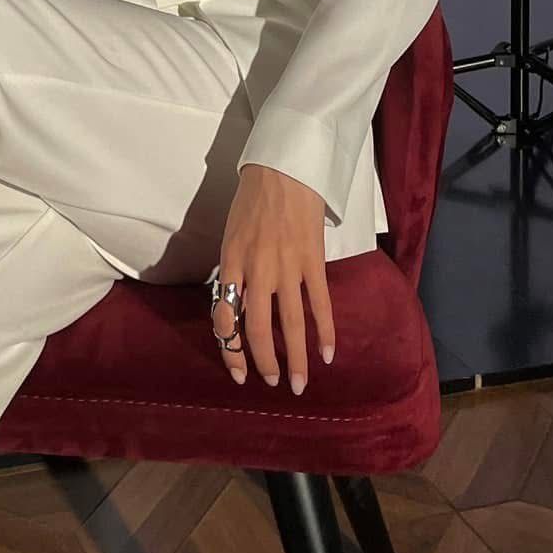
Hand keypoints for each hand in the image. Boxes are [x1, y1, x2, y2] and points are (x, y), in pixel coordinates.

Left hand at [212, 164, 334, 391]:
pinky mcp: (312, 261)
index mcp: (231, 262)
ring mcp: (287, 267)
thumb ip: (235, 272)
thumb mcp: (231, 235)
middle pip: (259, 329)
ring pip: (291, 324)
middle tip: (271, 382)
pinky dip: (325, 331)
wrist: (282, 169)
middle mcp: (257, 270)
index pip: (225, 318)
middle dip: (264, 363)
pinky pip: (320, 303)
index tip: (238, 371)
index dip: (231, 350)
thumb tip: (241, 309)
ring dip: (297, 359)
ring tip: (300, 383)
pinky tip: (327, 353)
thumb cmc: (252, 200)